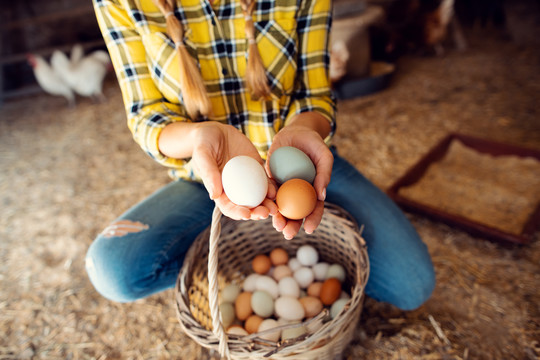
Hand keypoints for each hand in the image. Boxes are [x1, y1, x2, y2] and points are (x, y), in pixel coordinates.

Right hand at [191, 122, 277, 219]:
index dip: (237, 213)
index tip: (246, 215)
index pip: (228, 207)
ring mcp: (247, 180)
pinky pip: (266, 182)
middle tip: (265, 213)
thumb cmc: (204, 143)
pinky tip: (276, 191)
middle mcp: (234, 189)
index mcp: (219, 190)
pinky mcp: (257, 170)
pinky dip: (271, 188)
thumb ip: (208, 173)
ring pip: (259, 197)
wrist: (217, 131)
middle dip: (256, 213)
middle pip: (247, 206)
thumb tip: (214, 195)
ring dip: (267, 204)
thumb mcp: (203, 155)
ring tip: (275, 208)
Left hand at [267, 115, 332, 238]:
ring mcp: (283, 187)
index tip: (308, 229)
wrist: (295, 131)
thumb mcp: (324, 156)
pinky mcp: (269, 179)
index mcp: (313, 190)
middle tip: (287, 234)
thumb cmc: (314, 144)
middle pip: (296, 213)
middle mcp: (298, 192)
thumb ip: (324, 174)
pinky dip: (266, 201)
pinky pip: (267, 192)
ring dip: (278, 218)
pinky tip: (264, 209)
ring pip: (280, 206)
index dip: (313, 220)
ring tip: (276, 226)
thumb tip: (322, 196)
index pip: (314, 209)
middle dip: (292, 225)